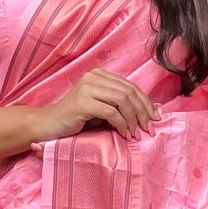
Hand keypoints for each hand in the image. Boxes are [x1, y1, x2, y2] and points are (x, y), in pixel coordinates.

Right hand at [28, 69, 163, 142]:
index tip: (155, 119)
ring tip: (136, 134)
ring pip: (122, 100)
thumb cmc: (78, 119)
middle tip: (148, 130)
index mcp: (100, 74)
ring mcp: (87, 88)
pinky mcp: (82, 102)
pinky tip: (123, 134)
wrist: (49, 125)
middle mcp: (93, 77)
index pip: (131, 86)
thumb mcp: (106, 111)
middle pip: (129, 92)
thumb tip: (158, 110)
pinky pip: (111, 112)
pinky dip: (121, 124)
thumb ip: (126, 107)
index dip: (146, 103)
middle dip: (143, 112)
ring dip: (133, 119)